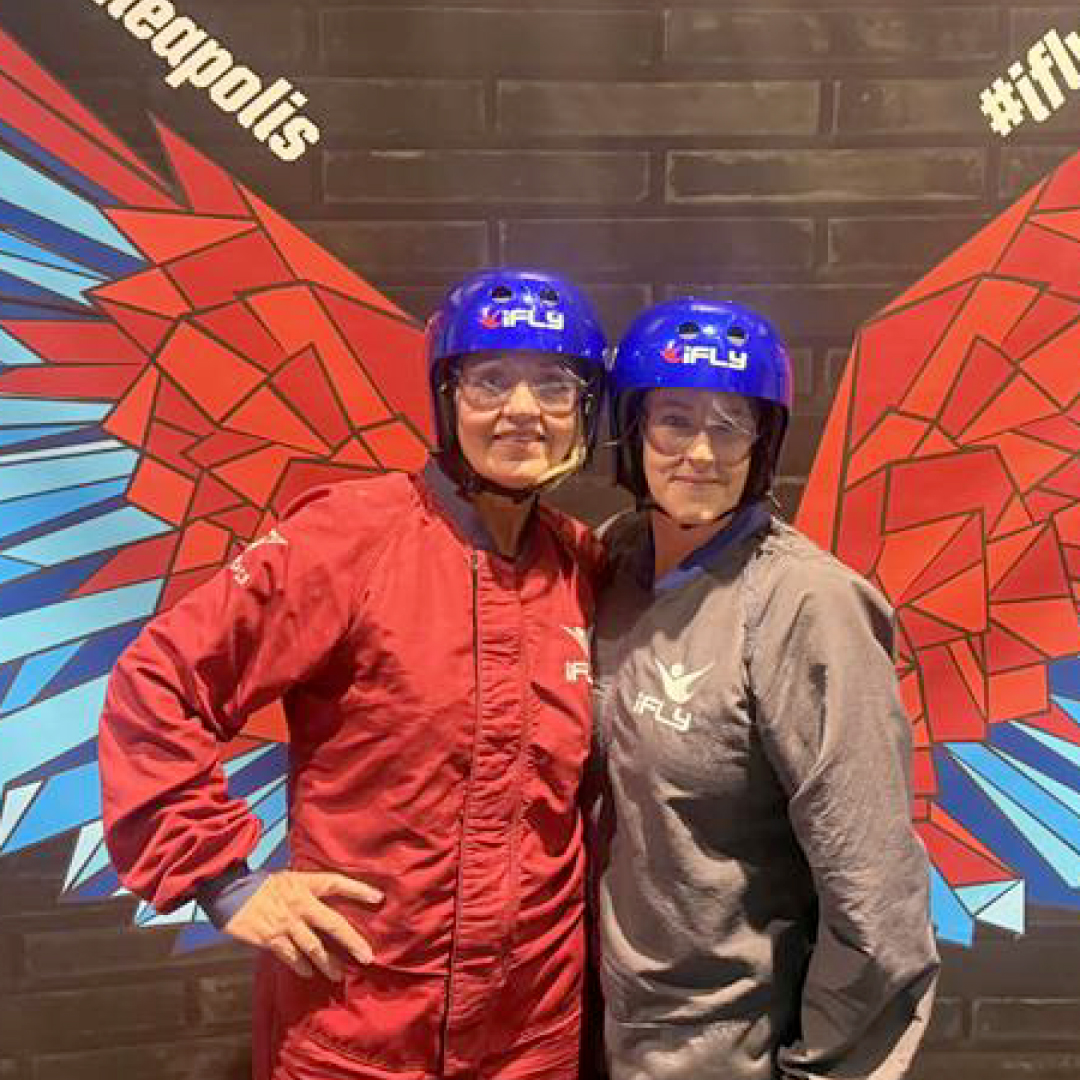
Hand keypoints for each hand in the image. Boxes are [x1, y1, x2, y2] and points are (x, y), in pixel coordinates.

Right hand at [224, 870, 380, 979]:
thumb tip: (324, 901)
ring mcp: (286, 922)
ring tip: (338, 975)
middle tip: (367, 956)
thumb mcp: (287, 879)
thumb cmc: (259, 885)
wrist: (230, 891)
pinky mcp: (271, 938)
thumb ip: (306, 890)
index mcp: (304, 884)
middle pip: (333, 923)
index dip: (358, 889)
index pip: (336, 883)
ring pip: (314, 947)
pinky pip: (291, 956)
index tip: (378, 898)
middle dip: (352, 941)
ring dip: (328, 963)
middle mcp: (300, 903)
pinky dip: (300, 966)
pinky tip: (308, 974)